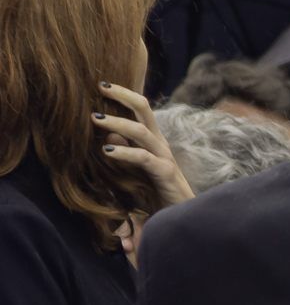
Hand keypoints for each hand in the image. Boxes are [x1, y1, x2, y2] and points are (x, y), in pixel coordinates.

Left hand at [93, 81, 194, 207]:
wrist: (180, 219)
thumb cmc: (155, 196)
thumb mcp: (134, 171)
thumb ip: (123, 154)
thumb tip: (108, 137)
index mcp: (152, 140)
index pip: (140, 108)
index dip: (123, 94)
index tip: (101, 85)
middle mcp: (159, 144)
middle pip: (144, 109)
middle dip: (122, 95)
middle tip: (100, 86)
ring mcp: (164, 157)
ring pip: (141, 131)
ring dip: (117, 122)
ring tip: (94, 118)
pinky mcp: (165, 174)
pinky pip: (143, 158)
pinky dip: (124, 153)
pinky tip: (106, 152)